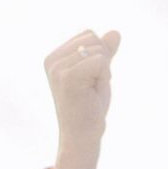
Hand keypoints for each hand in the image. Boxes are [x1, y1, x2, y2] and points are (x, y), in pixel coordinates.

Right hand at [44, 29, 119, 168]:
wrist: (82, 136)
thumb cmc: (89, 108)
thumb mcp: (98, 74)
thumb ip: (104, 53)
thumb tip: (115, 32)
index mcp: (54, 56)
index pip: (89, 35)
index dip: (99, 57)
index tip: (88, 80)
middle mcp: (52, 60)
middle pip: (94, 39)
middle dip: (102, 63)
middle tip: (91, 87)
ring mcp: (57, 68)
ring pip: (99, 51)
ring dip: (103, 73)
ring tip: (90, 92)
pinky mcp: (67, 77)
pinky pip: (101, 62)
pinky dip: (103, 79)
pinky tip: (91, 94)